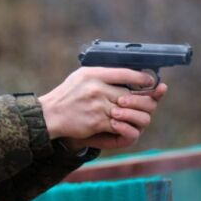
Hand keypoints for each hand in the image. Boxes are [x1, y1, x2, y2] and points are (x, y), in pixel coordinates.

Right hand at [38, 67, 167, 150]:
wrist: (49, 115)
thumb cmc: (67, 95)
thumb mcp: (81, 77)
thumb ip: (102, 75)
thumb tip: (127, 75)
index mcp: (94, 74)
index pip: (125, 73)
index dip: (142, 78)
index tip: (150, 81)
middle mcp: (97, 88)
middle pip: (131, 95)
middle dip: (145, 101)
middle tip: (150, 103)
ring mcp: (98, 105)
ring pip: (130, 112)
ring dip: (138, 116)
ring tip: (140, 117)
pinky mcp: (97, 121)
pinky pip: (120, 125)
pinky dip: (127, 127)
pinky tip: (128, 127)